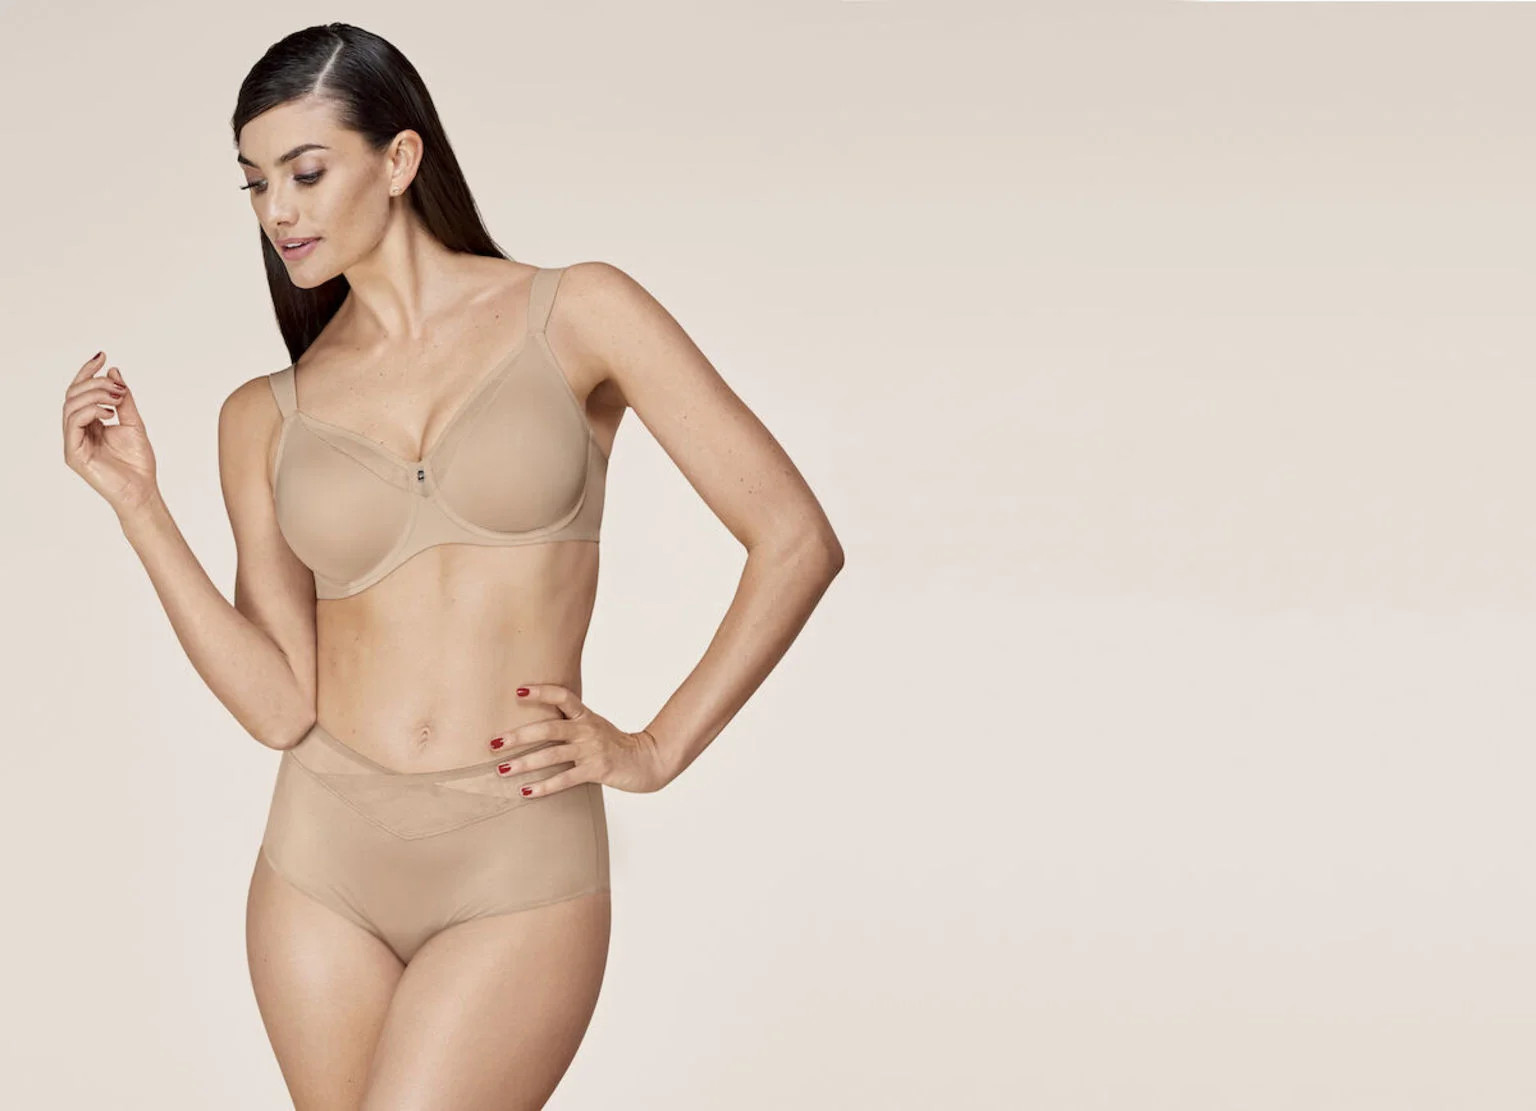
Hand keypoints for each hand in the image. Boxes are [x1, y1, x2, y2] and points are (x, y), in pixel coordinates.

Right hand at [62, 352, 157, 515]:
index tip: (103, 355)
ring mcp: (73, 441)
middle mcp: (78, 430)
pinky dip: (90, 411)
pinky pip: (73, 423)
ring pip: (71, 405)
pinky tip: (109, 412)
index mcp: (90, 422)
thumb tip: (114, 372)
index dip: (88, 371)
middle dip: (94, 383)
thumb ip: (123, 399)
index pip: (81, 391)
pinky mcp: (73, 453)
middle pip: (73, 394)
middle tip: (117, 385)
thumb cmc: (138, 462)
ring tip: (117, 398)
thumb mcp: (134, 422)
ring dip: (95, 395)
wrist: (142, 490)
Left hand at [488, 684, 672, 795]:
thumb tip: (533, 725)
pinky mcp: (596, 770)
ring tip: (502, 770)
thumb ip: (570, 723)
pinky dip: (544, 786)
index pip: (562, 695)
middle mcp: (587, 729)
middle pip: (548, 729)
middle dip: (518, 736)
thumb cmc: (613, 744)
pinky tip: (526, 792)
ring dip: (524, 763)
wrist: (646, 760)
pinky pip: (565, 779)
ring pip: (552, 755)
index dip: (541, 691)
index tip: (517, 690)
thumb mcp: (593, 726)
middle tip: (494, 743)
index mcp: (585, 715)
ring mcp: (591, 750)